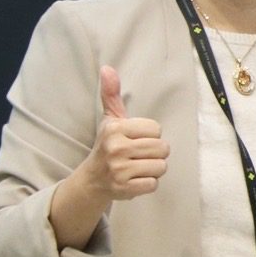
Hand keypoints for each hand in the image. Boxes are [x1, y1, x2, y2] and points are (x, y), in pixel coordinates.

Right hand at [74, 66, 169, 203]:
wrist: (93, 179)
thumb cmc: (108, 145)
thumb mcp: (110, 119)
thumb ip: (111, 94)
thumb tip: (107, 68)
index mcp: (115, 129)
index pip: (156, 129)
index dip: (151, 135)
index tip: (136, 138)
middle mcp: (116, 148)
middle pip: (162, 148)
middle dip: (156, 152)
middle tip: (139, 154)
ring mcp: (119, 170)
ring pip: (161, 166)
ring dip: (153, 168)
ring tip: (137, 166)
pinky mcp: (124, 188)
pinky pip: (154, 184)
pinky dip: (148, 183)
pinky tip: (135, 179)